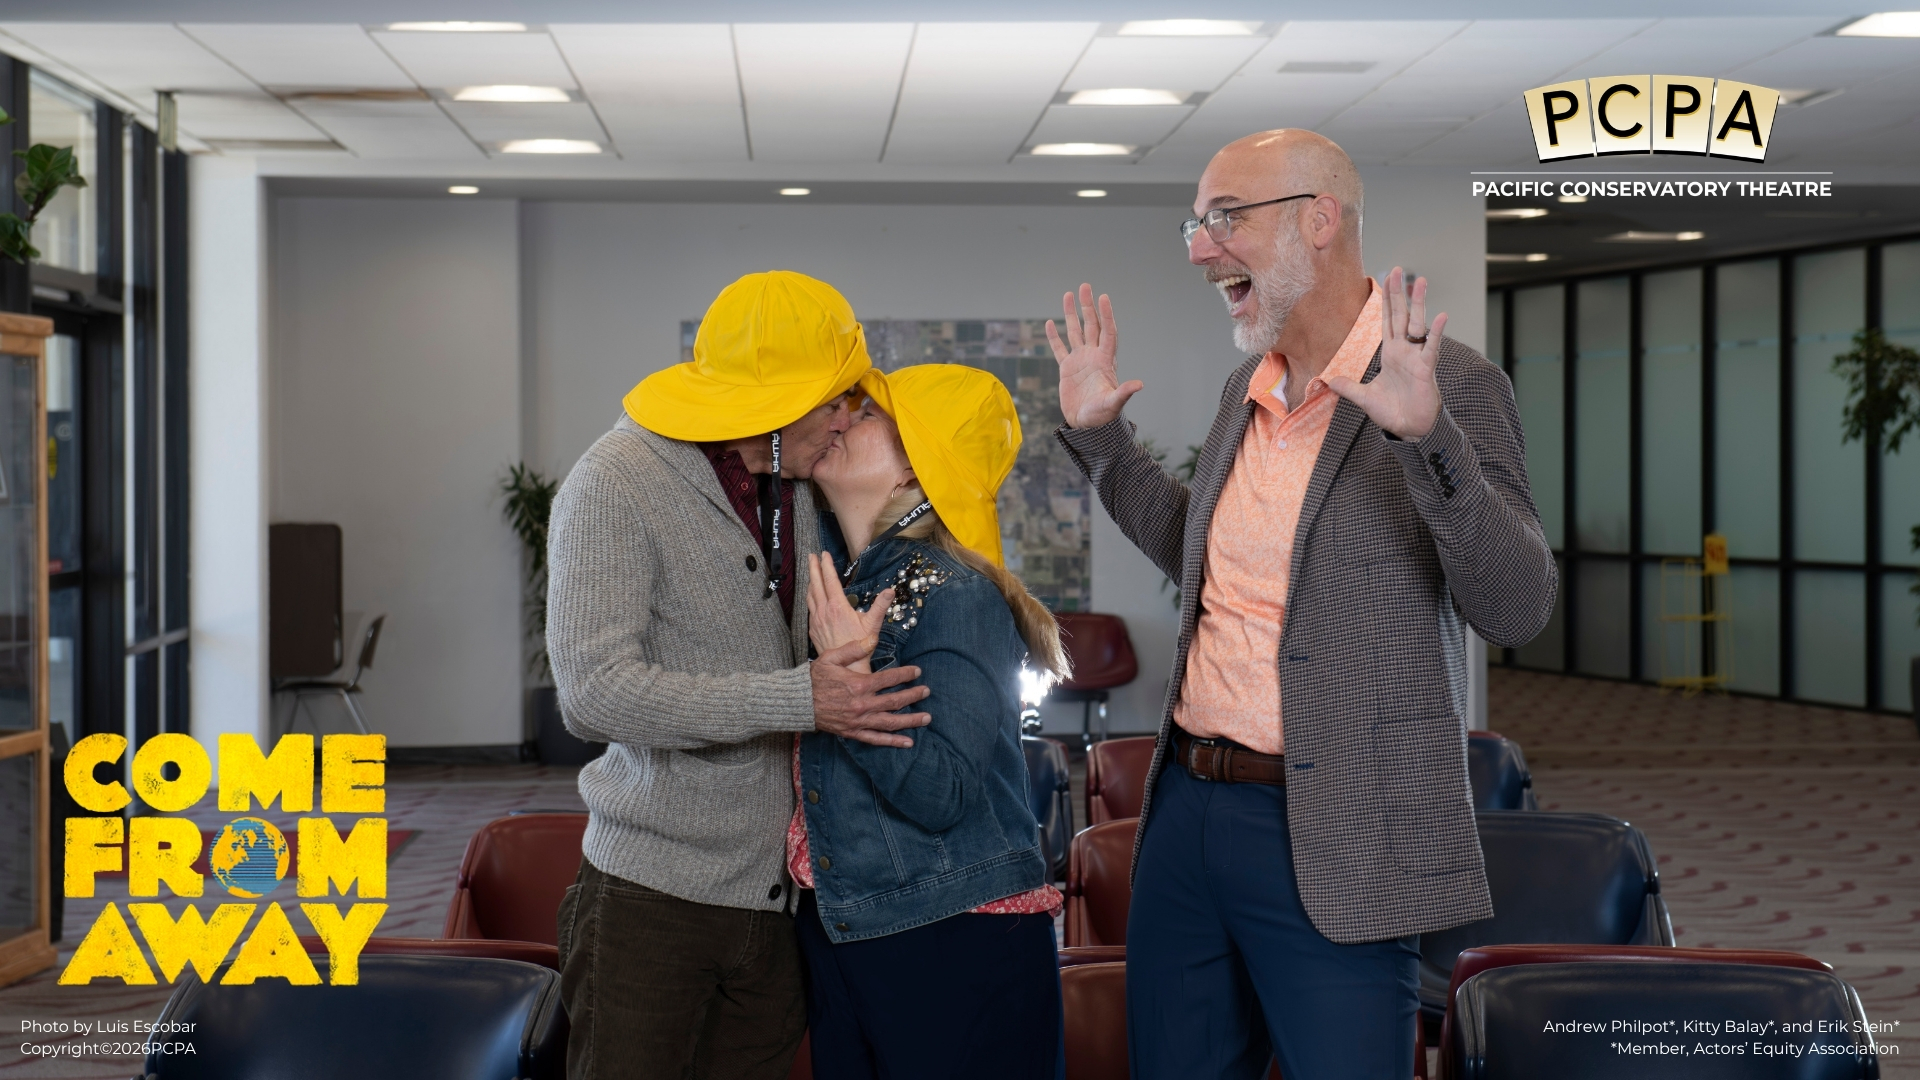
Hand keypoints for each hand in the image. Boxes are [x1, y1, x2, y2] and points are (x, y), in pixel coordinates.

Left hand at [806, 552, 891, 668]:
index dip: (827, 566)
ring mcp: (817, 620)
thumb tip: (890, 591)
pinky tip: (812, 595)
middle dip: (814, 568)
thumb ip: (880, 605)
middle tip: (812, 556)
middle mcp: (824, 611)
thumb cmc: (860, 646)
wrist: (845, 667)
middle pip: (816, 584)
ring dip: (810, 581)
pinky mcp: (813, 629)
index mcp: (838, 607)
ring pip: (811, 595)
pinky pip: (810, 608)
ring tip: (811, 571)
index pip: (830, 580)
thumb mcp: (873, 624)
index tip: (824, 555)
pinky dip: (810, 596)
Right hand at [811, 642, 931, 747]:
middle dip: (913, 696)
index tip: (917, 672)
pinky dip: (893, 741)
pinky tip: (908, 741)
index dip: (906, 674)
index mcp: (858, 684)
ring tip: (927, 718)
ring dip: (911, 720)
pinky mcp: (852, 732)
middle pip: (894, 701)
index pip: (889, 678)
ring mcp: (858, 720)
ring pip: (890, 722)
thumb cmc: (812, 678)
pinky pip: (876, 739)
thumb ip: (853, 648)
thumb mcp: (830, 657)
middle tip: (927, 692)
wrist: (796, 703)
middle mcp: (861, 704)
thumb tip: (872, 638)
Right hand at [1045, 283, 1142, 428]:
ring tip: (1068, 295)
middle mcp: (1093, 356)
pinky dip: (1055, 336)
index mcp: (1105, 361)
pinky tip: (1051, 322)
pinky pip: (1060, 349)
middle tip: (1085, 286)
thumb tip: (1140, 384)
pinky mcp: (1067, 369)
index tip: (1104, 297)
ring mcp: (1080, 361)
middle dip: (1088, 306)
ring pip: (1075, 332)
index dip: (1106, 315)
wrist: (1087, 425)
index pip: (1107, 332)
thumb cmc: (1102, 416)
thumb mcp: (1114, 404)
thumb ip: (1124, 392)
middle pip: (1091, 325)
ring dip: (1072, 314)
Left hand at [1327, 267, 1445, 439]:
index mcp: (1390, 353)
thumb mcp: (1364, 398)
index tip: (1386, 279)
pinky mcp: (1426, 369)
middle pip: (1401, 315)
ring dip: (1419, 303)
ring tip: (1420, 281)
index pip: (1387, 321)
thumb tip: (1329, 380)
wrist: (1409, 429)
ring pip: (1417, 324)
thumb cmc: (1392, 412)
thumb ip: (1349, 388)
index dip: (1387, 300)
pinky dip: (1436, 332)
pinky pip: (1432, 347)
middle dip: (1399, 293)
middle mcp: (1404, 351)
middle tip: (1398, 269)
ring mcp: (1416, 357)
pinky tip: (1441, 316)